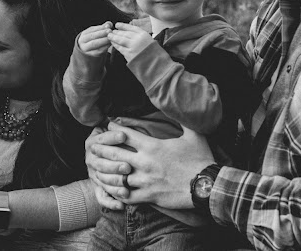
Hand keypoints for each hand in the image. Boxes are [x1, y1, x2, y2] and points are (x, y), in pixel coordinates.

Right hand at [78, 22, 112, 55]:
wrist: (89, 51)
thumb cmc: (94, 39)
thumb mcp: (97, 33)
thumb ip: (103, 27)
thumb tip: (109, 24)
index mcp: (84, 34)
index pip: (92, 29)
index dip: (101, 28)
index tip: (109, 26)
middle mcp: (83, 41)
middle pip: (92, 36)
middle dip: (102, 33)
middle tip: (110, 31)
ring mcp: (86, 49)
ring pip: (94, 44)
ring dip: (104, 40)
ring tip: (110, 38)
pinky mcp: (91, 55)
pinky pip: (98, 51)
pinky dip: (104, 47)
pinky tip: (110, 44)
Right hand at [85, 126, 127, 209]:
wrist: (104, 150)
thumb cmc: (116, 138)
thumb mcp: (113, 130)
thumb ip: (115, 127)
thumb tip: (114, 119)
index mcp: (92, 143)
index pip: (101, 140)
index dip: (111, 137)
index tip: (124, 135)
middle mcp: (91, 159)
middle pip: (101, 163)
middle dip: (114, 165)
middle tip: (128, 167)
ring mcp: (94, 174)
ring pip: (102, 181)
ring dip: (114, 184)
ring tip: (126, 187)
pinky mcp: (98, 187)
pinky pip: (101, 197)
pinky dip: (110, 202)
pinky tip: (121, 205)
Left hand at [87, 122, 214, 209]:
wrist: (207, 186)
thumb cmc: (200, 159)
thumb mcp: (194, 135)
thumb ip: (183, 119)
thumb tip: (179, 104)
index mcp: (152, 146)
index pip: (125, 134)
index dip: (114, 129)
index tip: (108, 126)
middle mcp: (144, 163)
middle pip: (115, 154)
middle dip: (102, 150)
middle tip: (93, 147)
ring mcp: (145, 181)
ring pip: (117, 176)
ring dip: (107, 172)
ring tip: (99, 169)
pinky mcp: (148, 196)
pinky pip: (126, 195)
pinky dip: (117, 192)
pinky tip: (113, 189)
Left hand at [108, 22, 153, 61]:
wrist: (156, 65)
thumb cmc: (154, 54)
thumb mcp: (150, 41)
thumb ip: (140, 36)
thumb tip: (130, 32)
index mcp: (144, 34)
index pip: (131, 28)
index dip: (123, 26)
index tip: (117, 25)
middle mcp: (138, 39)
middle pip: (125, 34)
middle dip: (117, 32)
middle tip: (111, 31)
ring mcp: (133, 47)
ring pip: (121, 40)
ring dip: (114, 37)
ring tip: (109, 36)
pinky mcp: (129, 54)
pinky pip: (120, 48)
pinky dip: (115, 45)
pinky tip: (112, 43)